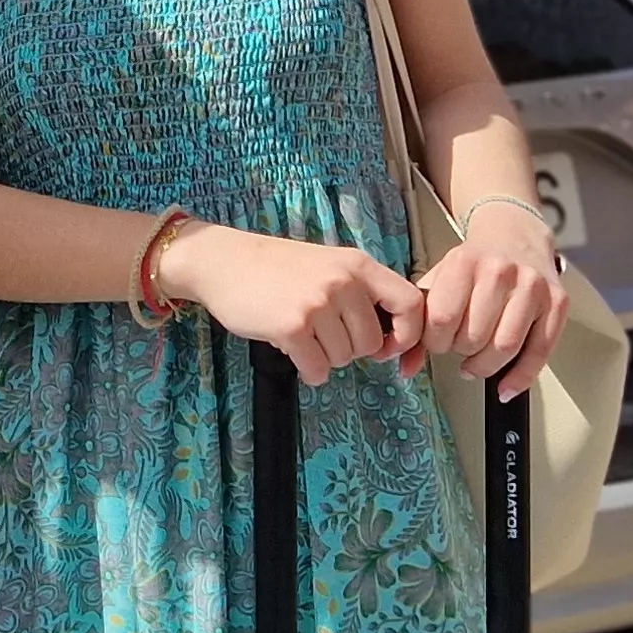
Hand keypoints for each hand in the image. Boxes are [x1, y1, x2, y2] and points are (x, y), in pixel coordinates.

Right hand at [159, 223, 423, 384]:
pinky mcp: (292, 326)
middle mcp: (343, 282)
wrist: (222, 262)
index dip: (407, 334)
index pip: (410, 303)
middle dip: (351, 350)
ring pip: (344, 358)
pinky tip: (294, 352)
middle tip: (324, 336)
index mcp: (358, 265)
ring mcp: (318, 304)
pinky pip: (318, 369)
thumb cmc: (277, 268)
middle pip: (372, 343)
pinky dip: (309, 371)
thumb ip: (360, 292)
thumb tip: (389, 339)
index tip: (387, 346)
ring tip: (304, 337)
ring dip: (325, 358)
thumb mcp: (328, 265)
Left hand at [413, 205, 566, 400]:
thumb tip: (405, 365)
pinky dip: (520, 378)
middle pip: (474, 337)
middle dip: (460, 352)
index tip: (437, 342)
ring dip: (485, 366)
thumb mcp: (440, 280)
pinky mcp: (557, 302)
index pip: (442, 319)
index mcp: (465, 262)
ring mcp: (532, 286)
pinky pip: (539, 352)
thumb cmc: (475, 264)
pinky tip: (506, 387)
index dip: (435, 342)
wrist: (515, 236)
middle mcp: (500, 271)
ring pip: (505, 347)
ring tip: (476, 363)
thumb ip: (419, 321)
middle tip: (458, 348)